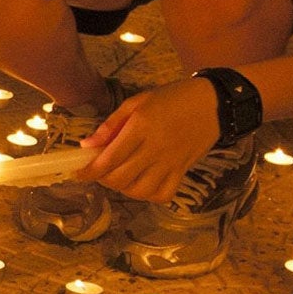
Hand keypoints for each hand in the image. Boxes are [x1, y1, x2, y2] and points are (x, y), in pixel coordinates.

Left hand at [80, 77, 220, 201]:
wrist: (215, 102)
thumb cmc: (172, 98)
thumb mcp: (137, 102)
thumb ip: (111, 125)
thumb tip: (86, 145)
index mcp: (141, 128)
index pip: (109, 158)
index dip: (89, 170)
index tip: (77, 172)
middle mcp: (155, 149)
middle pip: (121, 178)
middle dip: (103, 179)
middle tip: (99, 171)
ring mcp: (171, 163)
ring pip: (140, 190)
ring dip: (123, 188)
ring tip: (119, 176)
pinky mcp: (183, 171)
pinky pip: (163, 194)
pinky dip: (148, 195)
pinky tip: (141, 184)